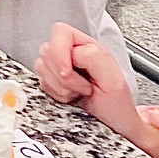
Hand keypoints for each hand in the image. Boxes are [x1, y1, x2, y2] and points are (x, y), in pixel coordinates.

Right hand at [34, 23, 138, 137]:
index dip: (59, 52)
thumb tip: (73, 52)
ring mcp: (59, 66)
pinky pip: (40, 82)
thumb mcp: (114, 79)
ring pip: (41, 66)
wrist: (113, 125)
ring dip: (60, 86)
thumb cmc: (117, 105)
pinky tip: (69, 97)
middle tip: (83, 88)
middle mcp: (71, 52)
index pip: (60, 32)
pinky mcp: (51, 81)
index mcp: (87, 46)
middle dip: (63, 76)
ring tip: (78, 93)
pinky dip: (54, 93)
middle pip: (47, 50)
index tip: (67, 72)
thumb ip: (93, 57)